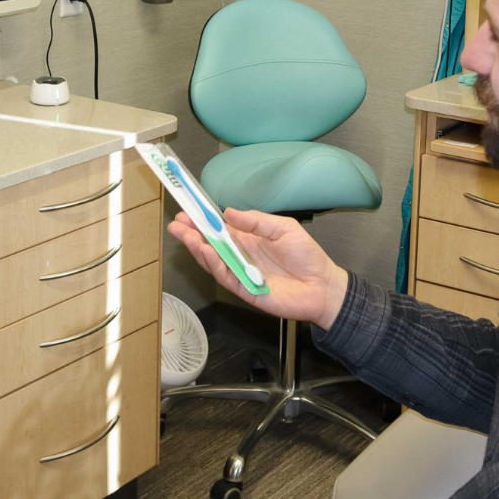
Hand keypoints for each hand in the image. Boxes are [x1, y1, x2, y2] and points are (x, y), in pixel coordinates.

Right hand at [167, 207, 348, 330]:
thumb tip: (228, 212)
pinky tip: (205, 251)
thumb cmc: (306, 256)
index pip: (220, 227)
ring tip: (184, 234)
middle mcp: (241, 255)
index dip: (203, 219)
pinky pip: (224, 276)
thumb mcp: (283, 228)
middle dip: (192, 233)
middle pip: (210, 243)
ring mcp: (240, 272)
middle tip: (176, 222)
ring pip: (212, 260)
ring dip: (197, 247)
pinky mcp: (244, 289)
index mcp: (249, 238)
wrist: (322, 285)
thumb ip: (256, 221)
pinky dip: (213, 264)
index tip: (188, 209)